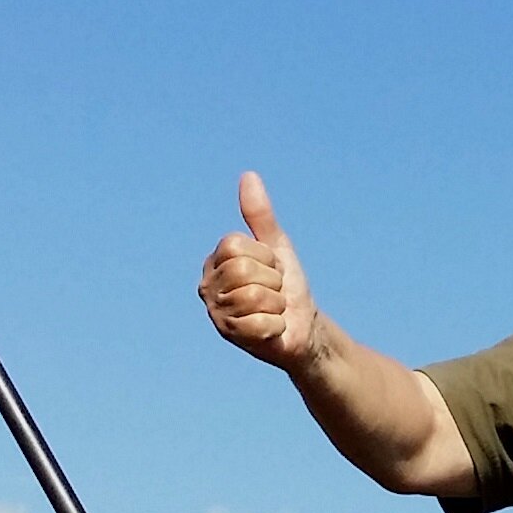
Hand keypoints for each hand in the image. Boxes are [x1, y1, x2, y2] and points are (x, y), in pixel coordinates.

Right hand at [199, 172, 327, 373]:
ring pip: (253, 297)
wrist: (304, 326)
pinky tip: (272, 328)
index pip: (235, 246)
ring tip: (273, 310)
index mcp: (216, 261)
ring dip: (275, 304)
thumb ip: (260, 215)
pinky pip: (259, 323)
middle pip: (242, 271)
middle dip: (271, 282)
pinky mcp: (230, 336)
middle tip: (274, 291)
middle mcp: (208, 286)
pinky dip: (275, 326)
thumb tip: (248, 176)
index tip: (271, 269)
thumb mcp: (277, 246)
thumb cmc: (287, 286)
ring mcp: (216, 312)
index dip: (264, 257)